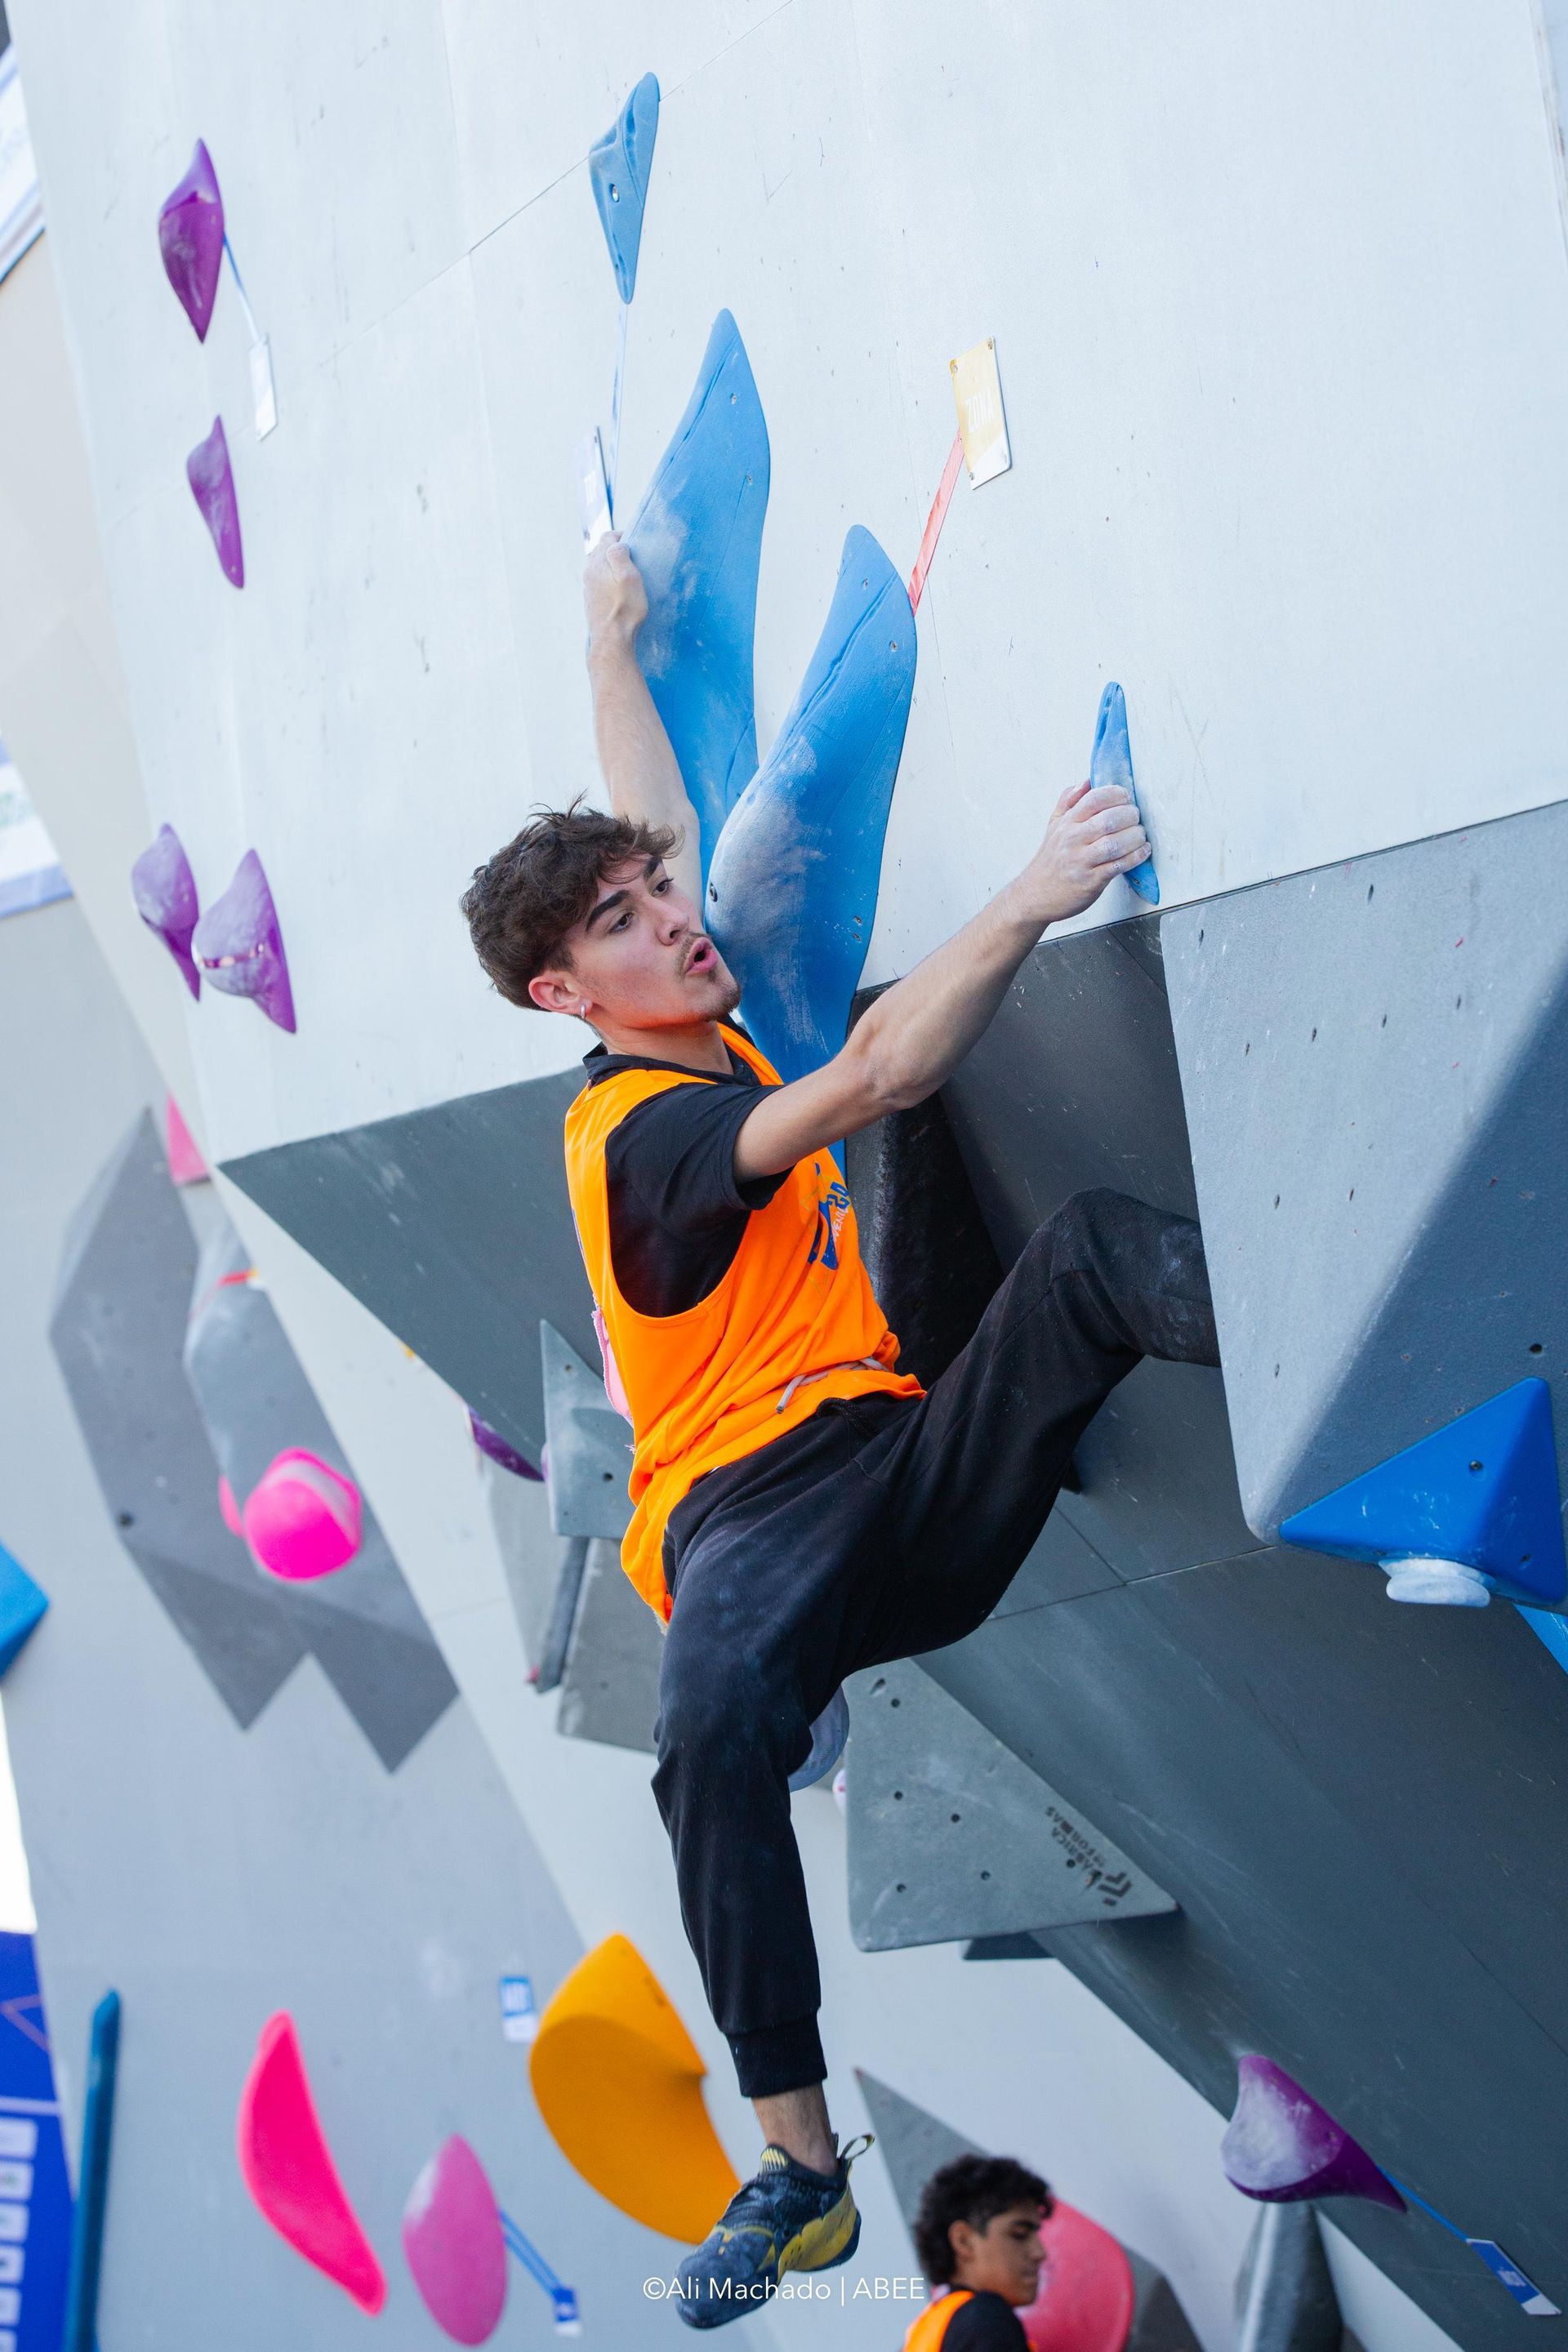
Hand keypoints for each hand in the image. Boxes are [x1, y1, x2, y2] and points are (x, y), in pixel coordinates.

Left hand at [583, 532, 647, 653]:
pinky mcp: (591, 601)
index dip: (621, 536)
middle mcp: (589, 573)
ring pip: (599, 567)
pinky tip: (619, 591)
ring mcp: (588, 588)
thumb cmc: (625, 609)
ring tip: (627, 574)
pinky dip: (608, 580)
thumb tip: (616, 543)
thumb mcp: (629, 577)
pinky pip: (598, 582)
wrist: (611, 640)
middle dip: (616, 550)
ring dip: (611, 566)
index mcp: (598, 564)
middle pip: (601, 551)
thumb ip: (619, 555)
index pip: (606, 538)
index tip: (634, 542)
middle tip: (633, 557)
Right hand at [1015, 780, 1149, 924]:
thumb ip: (1068, 801)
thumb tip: (1086, 781)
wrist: (1035, 895)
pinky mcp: (1091, 881)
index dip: (1116, 794)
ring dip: (1135, 837)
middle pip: (1109, 819)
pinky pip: (1119, 865)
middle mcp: (1073, 839)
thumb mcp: (1054, 825)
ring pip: (1115, 843)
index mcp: (1067, 822)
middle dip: (1130, 816)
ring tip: (1140, 836)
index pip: (1095, 798)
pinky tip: (1141, 852)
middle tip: (1136, 818)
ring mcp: (1081, 861)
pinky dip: (1136, 857)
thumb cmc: (1050, 861)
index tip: (1126, 798)